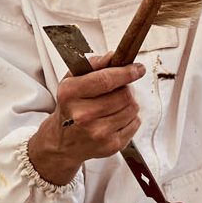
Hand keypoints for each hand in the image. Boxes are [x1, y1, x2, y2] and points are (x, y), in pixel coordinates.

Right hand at [27, 53, 144, 185]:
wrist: (63, 142)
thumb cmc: (70, 108)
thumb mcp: (72, 80)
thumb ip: (93, 64)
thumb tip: (113, 57)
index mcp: (70, 94)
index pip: (106, 80)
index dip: (126, 73)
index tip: (138, 68)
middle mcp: (82, 115)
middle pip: (124, 94)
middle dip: (126, 88)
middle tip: (118, 90)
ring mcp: (97, 132)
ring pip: (132, 108)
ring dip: (129, 103)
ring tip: (115, 105)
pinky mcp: (111, 145)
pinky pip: (135, 123)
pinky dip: (130, 118)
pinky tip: (116, 118)